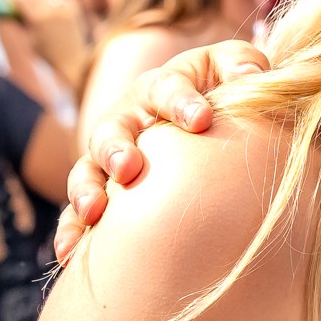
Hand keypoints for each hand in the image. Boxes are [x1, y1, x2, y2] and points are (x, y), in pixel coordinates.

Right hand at [15, 0, 89, 85]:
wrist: (71, 59)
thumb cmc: (44, 51)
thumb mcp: (25, 37)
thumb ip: (15, 19)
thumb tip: (4, 2)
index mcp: (37, 18)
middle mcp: (51, 9)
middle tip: (29, 5)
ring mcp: (64, 6)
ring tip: (44, 11)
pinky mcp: (73, 6)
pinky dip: (56, 0)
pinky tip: (56, 13)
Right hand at [54, 39, 272, 260]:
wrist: (200, 124)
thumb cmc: (216, 95)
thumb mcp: (229, 70)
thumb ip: (242, 64)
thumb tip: (251, 74)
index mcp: (158, 89)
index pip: (165, 89)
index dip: (181, 101)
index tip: (202, 119)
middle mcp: (126, 121)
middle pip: (111, 130)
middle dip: (117, 148)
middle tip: (128, 167)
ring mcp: (108, 158)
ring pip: (87, 171)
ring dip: (85, 191)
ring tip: (94, 212)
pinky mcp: (102, 192)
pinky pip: (78, 214)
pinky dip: (71, 232)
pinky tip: (70, 255)